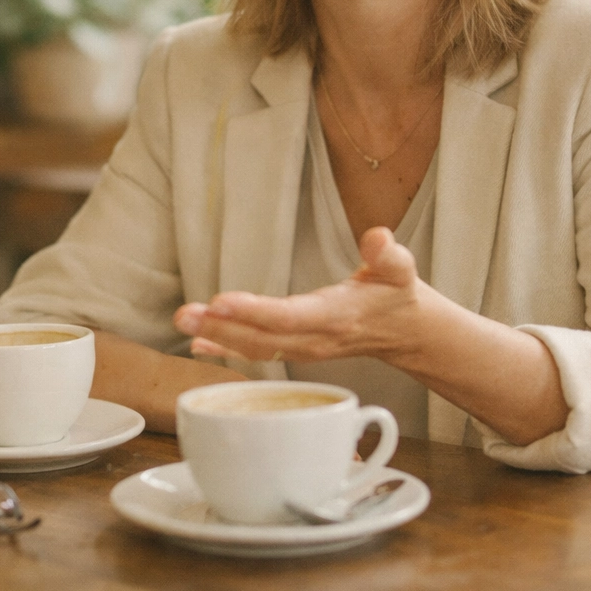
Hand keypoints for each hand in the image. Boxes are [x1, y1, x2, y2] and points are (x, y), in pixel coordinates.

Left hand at [173, 226, 426, 363]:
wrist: (407, 332)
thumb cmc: (398, 294)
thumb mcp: (400, 269)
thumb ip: (388, 254)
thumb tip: (378, 237)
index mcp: (337, 316)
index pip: (289, 317)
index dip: (253, 312)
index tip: (220, 301)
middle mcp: (316, 339)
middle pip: (262, 338)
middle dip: (220, 327)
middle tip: (183, 314)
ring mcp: (305, 350)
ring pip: (255, 348)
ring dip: (216, 336)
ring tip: (183, 322)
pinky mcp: (297, 351)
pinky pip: (257, 354)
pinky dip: (226, 349)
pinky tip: (198, 344)